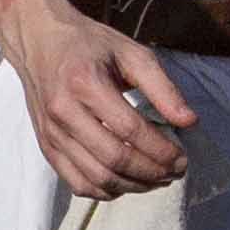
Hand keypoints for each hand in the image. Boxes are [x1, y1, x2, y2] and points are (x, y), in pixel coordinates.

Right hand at [0, 0, 196, 199]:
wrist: (39, 39)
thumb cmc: (91, 44)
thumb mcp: (132, 53)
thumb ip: (163, 87)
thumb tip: (189, 122)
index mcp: (86, 84)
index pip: (131, 131)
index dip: (162, 151)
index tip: (183, 158)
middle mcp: (64, 112)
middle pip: (113, 159)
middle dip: (151, 172)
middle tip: (176, 172)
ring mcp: (51, 132)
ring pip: (96, 177)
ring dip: (133, 186)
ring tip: (158, 180)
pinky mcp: (46, 146)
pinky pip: (76, 182)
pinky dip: (105, 191)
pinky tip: (127, 183)